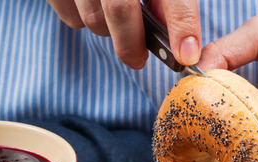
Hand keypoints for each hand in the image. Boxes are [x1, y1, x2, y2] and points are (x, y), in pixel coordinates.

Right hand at [46, 0, 201, 67]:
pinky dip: (83, 21)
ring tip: (116, 21)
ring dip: (108, 31)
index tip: (186, 54)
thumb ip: (167, 0)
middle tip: (138, 59)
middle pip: (120, 10)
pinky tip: (92, 7)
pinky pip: (71, 18)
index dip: (181, 23)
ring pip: (93, 19)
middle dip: (132, 44)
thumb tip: (180, 40)